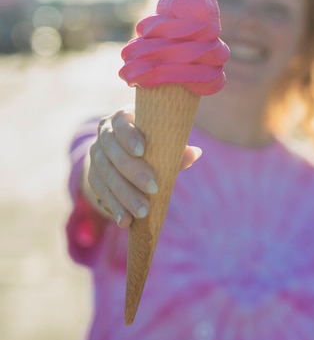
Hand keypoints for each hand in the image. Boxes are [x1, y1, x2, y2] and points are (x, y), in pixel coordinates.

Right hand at [85, 108, 201, 227]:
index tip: (142, 150)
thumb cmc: (152, 139)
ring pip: (106, 175)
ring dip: (124, 196)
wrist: (126, 149)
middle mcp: (105, 134)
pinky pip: (101, 192)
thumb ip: (175, 147)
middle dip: (132, 172)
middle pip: (113, 153)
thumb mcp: (162, 140)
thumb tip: (194, 154)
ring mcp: (96, 155)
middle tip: (153, 188)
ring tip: (142, 212)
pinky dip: (114, 207)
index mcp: (123, 118)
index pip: (121, 123)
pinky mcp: (93, 175)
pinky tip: (126, 221)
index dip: (129, 136)